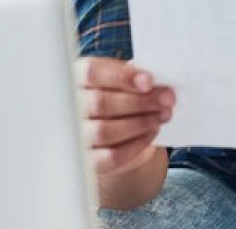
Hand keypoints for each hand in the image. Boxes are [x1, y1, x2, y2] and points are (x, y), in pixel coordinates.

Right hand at [76, 57, 174, 175]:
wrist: (112, 134)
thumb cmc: (118, 97)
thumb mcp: (123, 80)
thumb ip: (134, 77)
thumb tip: (157, 83)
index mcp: (76, 77)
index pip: (92, 73)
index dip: (121, 77)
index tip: (149, 81)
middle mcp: (69, 106)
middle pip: (99, 103)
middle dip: (139, 101)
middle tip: (167, 99)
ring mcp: (75, 136)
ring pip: (105, 131)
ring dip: (140, 122)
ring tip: (162, 115)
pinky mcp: (88, 161)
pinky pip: (112, 156)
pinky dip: (137, 144)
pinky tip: (152, 132)